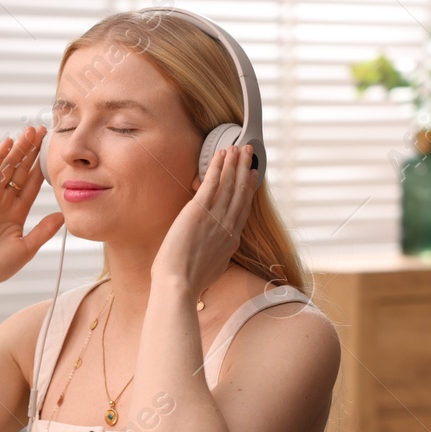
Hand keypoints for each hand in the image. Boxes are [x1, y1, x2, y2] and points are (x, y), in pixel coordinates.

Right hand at [0, 125, 65, 288]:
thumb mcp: (27, 248)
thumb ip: (44, 230)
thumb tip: (62, 215)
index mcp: (17, 212)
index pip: (32, 183)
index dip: (42, 166)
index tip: (52, 150)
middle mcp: (4, 201)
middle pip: (20, 170)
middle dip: (31, 151)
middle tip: (43, 131)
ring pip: (7, 167)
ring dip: (18, 149)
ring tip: (29, 131)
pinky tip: (8, 143)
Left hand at [152, 144, 259, 293]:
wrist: (179, 284)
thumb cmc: (187, 282)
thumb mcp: (211, 269)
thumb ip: (217, 256)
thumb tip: (215, 253)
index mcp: (231, 241)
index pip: (243, 209)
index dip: (248, 189)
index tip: (252, 175)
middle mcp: (228, 226)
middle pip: (241, 192)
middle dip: (245, 169)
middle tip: (249, 153)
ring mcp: (216, 217)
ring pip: (229, 184)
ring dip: (234, 163)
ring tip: (238, 147)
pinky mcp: (200, 210)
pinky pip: (213, 182)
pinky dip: (218, 167)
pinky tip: (221, 154)